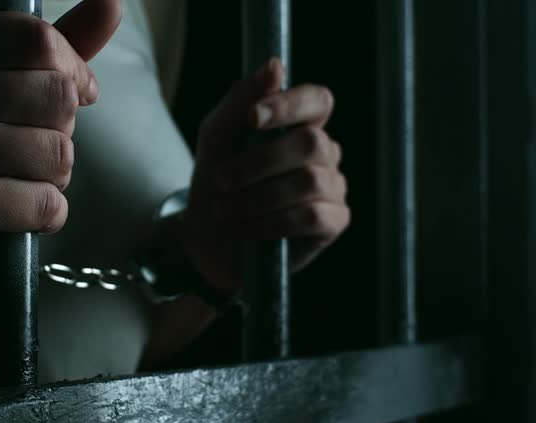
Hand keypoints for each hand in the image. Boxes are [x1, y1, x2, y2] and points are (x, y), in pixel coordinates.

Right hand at [0, 0, 122, 281]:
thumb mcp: (6, 87)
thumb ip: (57, 46)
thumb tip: (111, 2)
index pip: (40, 40)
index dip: (73, 71)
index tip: (73, 95)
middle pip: (60, 97)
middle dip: (62, 133)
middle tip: (24, 151)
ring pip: (60, 153)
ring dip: (54, 178)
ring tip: (14, 181)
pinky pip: (48, 202)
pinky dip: (45, 215)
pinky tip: (12, 213)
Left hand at [182, 58, 349, 291]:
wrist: (209, 238)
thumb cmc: (217, 182)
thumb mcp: (217, 137)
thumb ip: (240, 101)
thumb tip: (276, 66)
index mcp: (301, 125)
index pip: (318, 101)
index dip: (290, 104)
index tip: (252, 118)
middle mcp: (324, 153)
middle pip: (310, 143)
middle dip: (259, 162)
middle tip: (222, 180)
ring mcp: (333, 187)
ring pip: (309, 181)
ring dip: (257, 197)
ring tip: (225, 210)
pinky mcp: (333, 223)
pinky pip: (313, 216)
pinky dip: (271, 222)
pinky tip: (247, 228)